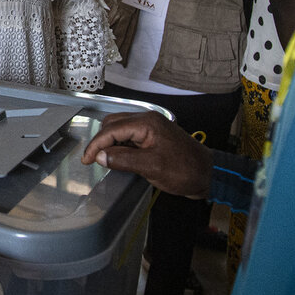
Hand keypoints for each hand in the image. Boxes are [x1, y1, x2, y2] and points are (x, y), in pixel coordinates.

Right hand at [80, 110, 210, 197]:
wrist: (208, 174)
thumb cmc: (183, 170)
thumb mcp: (152, 167)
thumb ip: (123, 160)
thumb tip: (100, 156)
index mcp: (146, 123)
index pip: (111, 130)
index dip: (95, 145)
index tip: (85, 161)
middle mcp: (147, 119)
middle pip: (113, 124)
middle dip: (101, 141)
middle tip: (94, 161)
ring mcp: (150, 127)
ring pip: (120, 129)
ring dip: (110, 143)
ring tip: (105, 160)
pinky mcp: (153, 136)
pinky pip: (129, 136)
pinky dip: (120, 145)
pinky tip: (118, 158)